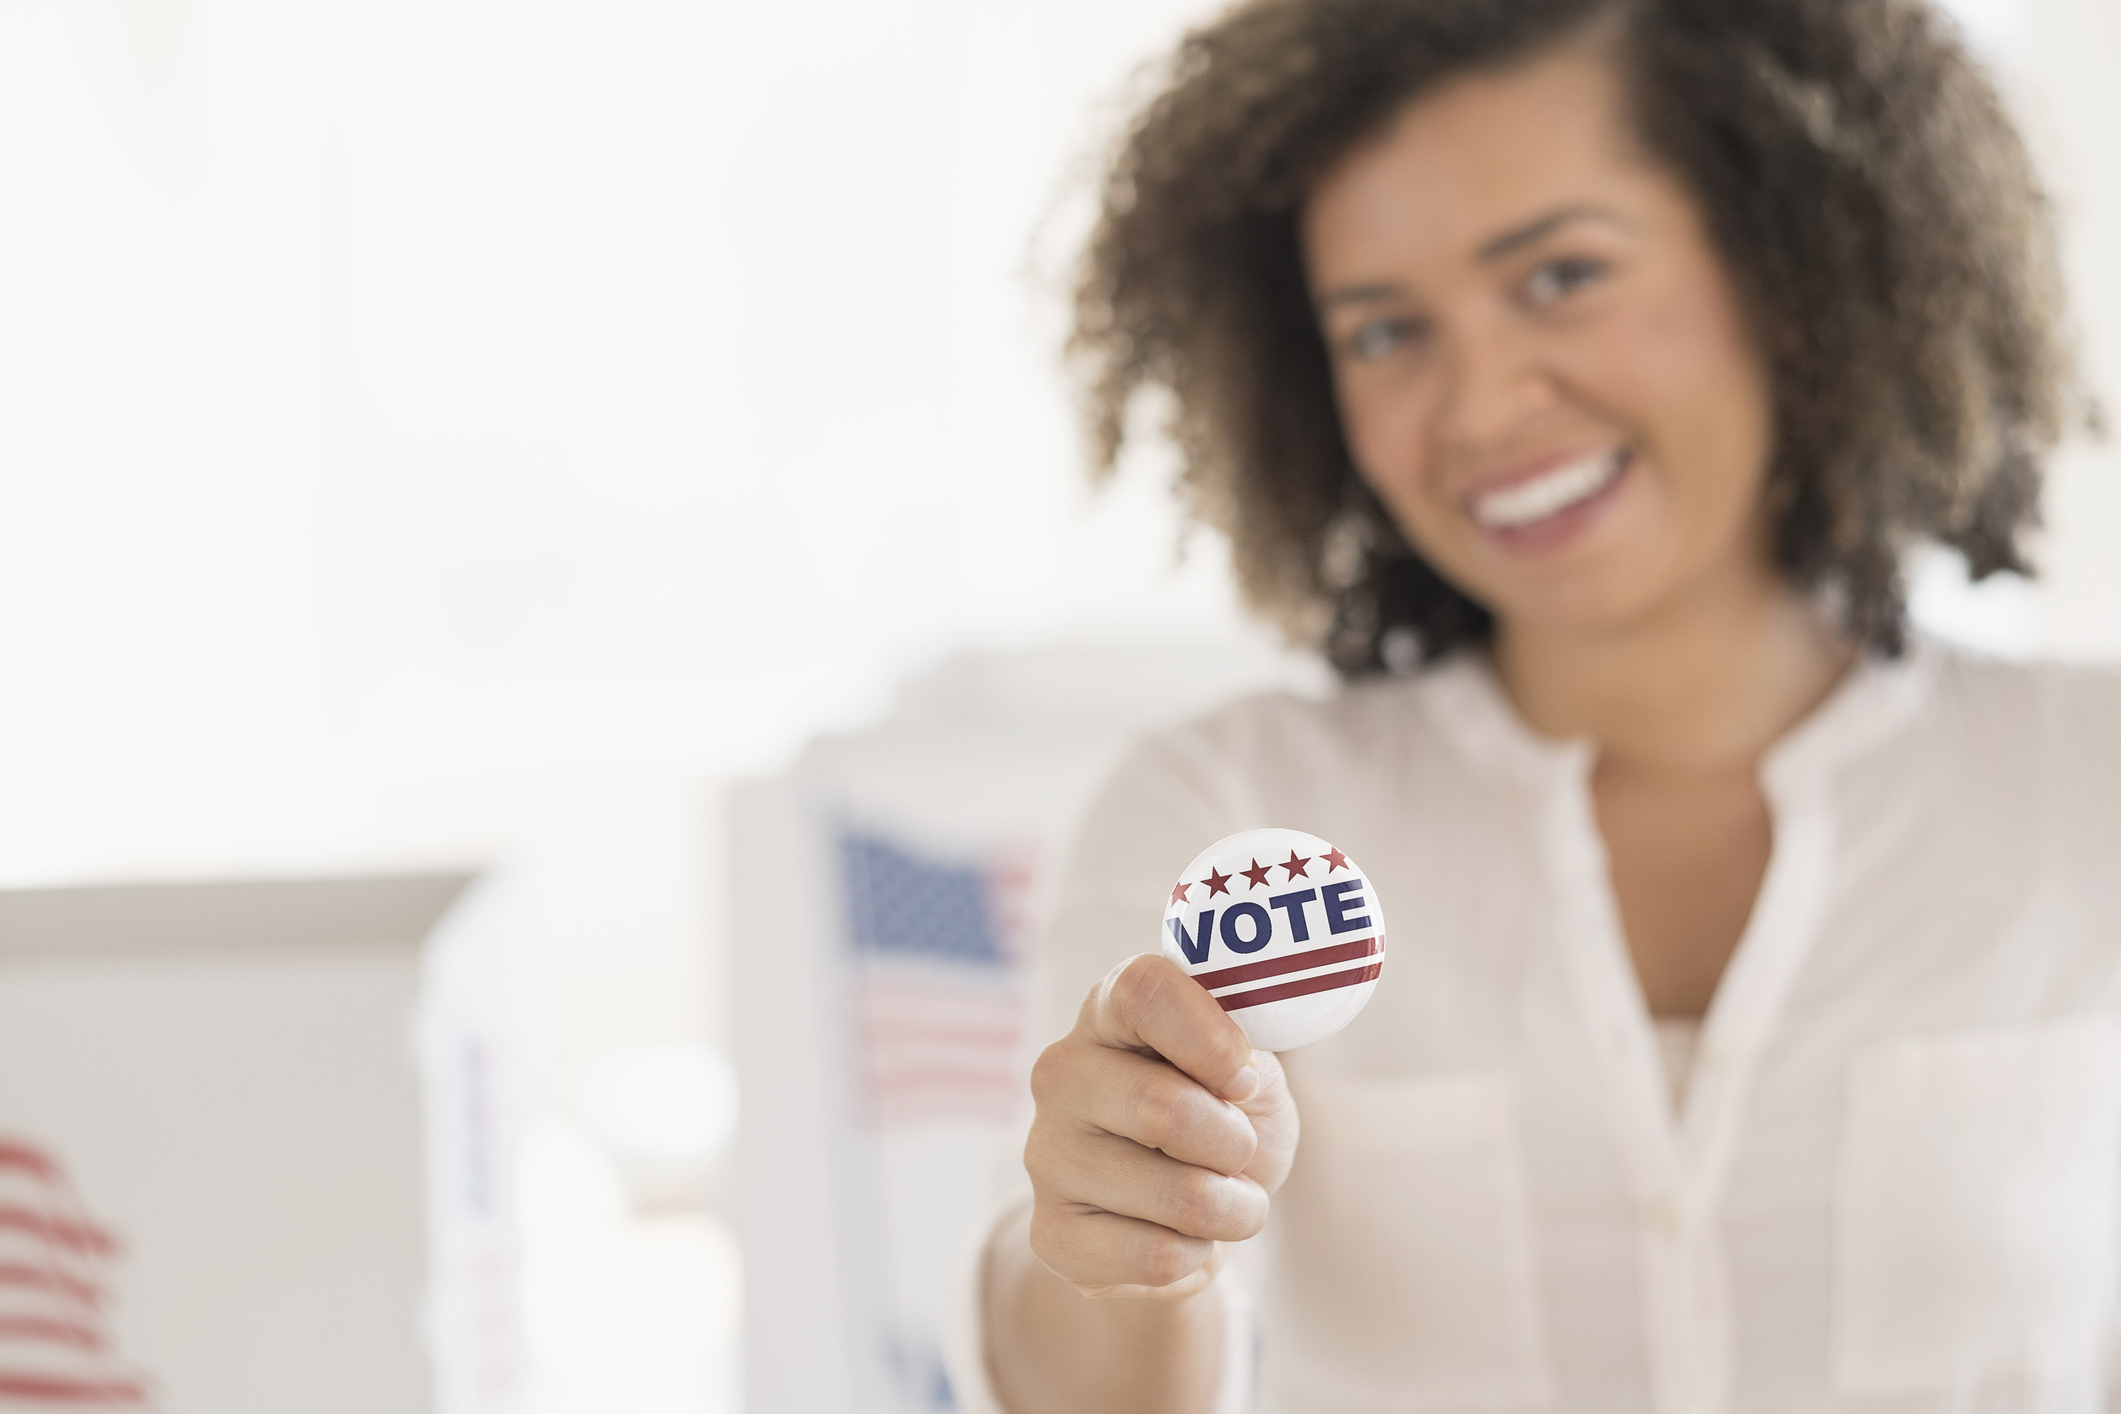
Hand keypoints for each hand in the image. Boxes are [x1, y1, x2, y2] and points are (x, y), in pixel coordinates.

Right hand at [1023, 953, 1299, 1299]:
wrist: (1187, 1202)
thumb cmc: (1221, 1114)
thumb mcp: (1251, 1071)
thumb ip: (1247, 1057)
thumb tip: (1237, 1080)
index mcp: (1109, 1010)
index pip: (1144, 991)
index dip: (1211, 1039)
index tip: (1245, 1079)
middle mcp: (1062, 1073)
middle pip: (1163, 1109)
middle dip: (1236, 1144)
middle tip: (1241, 1151)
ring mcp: (1047, 1153)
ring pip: (1178, 1197)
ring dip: (1234, 1209)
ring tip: (1225, 1199)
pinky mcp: (1049, 1233)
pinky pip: (1156, 1258)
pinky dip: (1197, 1254)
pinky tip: (1182, 1235)